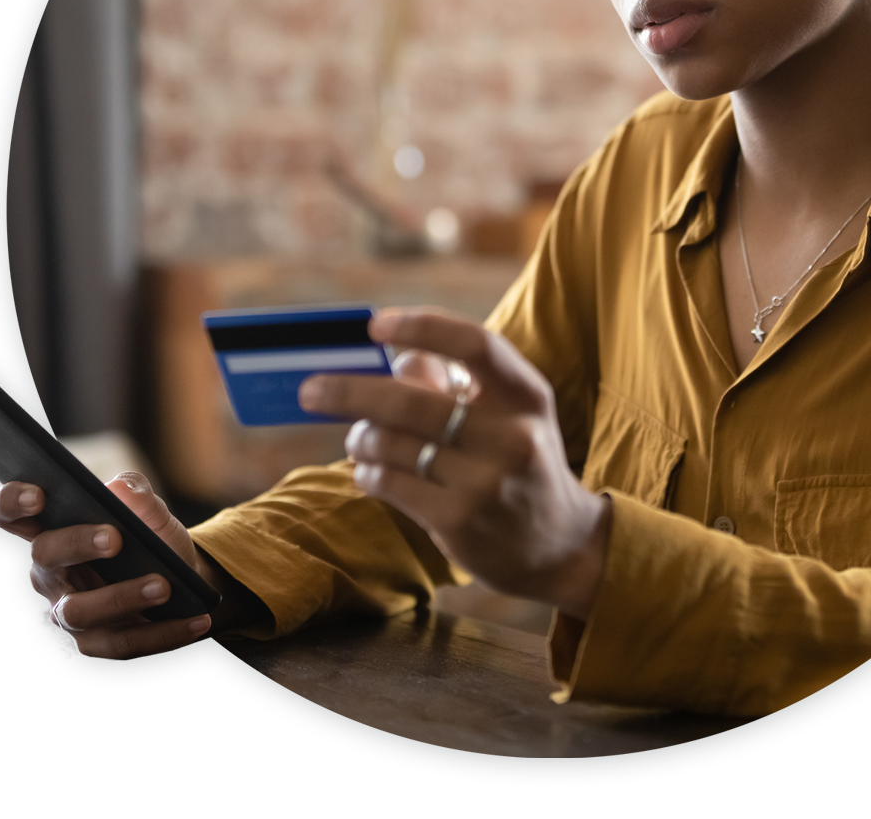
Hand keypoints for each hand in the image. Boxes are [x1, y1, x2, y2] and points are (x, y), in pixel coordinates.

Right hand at [0, 472, 213, 658]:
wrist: (182, 577)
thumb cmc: (151, 538)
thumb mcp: (151, 511)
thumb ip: (137, 494)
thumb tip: (123, 488)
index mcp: (53, 531)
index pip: (10, 514)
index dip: (11, 502)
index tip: (38, 494)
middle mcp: (50, 574)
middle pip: (45, 558)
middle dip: (76, 544)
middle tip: (115, 538)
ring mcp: (69, 612)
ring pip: (79, 611)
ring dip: (122, 598)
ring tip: (163, 585)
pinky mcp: (97, 643)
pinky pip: (123, 644)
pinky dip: (164, 633)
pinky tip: (196, 620)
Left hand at [300, 308, 610, 619]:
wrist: (559, 545)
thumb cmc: (518, 461)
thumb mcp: (506, 414)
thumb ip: (455, 383)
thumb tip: (396, 360)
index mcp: (527, 394)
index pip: (475, 344)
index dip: (422, 326)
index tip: (375, 326)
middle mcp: (512, 435)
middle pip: (411, 400)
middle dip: (350, 391)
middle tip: (311, 390)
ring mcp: (486, 482)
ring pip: (391, 443)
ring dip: (360, 438)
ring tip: (359, 439)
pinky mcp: (460, 521)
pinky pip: (389, 482)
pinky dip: (368, 472)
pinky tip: (373, 471)